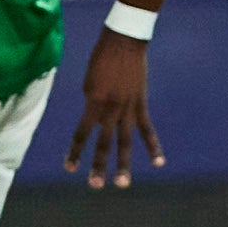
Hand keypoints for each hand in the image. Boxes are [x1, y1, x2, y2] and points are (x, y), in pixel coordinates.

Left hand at [65, 26, 162, 188]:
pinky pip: (147, 129)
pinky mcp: (141, 104)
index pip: (82, 132)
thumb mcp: (90, 80)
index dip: (75, 151)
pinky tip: (158, 163)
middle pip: (103, 142)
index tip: (69, 167)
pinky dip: (153, 146)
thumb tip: (96, 119)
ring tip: (122, 183)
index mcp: (93, 101)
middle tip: (95, 185)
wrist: (124, 41)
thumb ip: (93, 102)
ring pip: (125, 141)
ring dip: (123, 164)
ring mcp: (127, 107)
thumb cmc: (101, 57)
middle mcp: (110, 108)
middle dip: (98, 165)